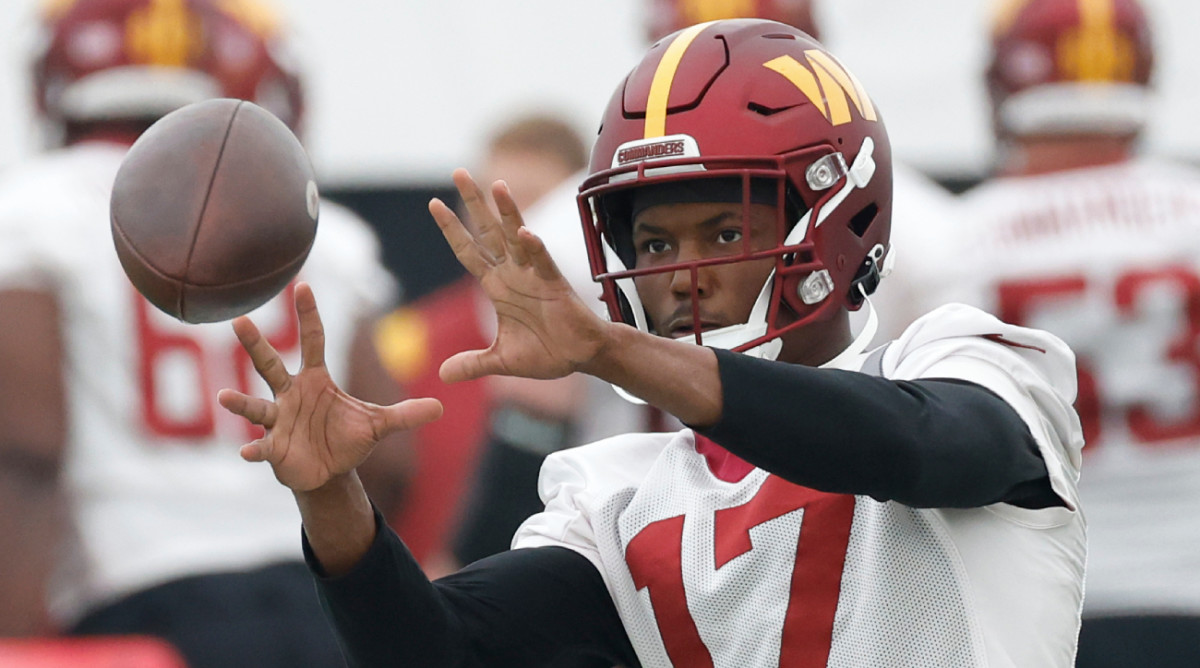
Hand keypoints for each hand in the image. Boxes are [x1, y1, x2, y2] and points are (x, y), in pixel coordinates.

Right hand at [218, 283, 442, 491]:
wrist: (329, 471)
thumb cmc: (347, 438)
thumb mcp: (379, 424)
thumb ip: (405, 414)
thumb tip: (440, 407)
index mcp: (316, 379)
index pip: (314, 340)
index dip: (309, 315)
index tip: (303, 285)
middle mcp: (291, 394)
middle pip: (271, 364)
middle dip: (256, 345)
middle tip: (239, 322)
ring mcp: (279, 420)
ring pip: (256, 406)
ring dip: (240, 402)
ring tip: (224, 398)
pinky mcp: (274, 448)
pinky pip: (262, 446)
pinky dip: (254, 448)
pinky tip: (247, 451)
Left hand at [430, 168, 610, 383]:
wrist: (580, 358)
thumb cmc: (546, 353)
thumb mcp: (500, 361)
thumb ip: (473, 364)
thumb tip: (443, 375)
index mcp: (497, 286)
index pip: (468, 251)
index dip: (452, 228)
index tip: (434, 203)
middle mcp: (512, 273)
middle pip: (487, 232)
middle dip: (474, 203)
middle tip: (460, 172)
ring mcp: (533, 275)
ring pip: (516, 237)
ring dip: (507, 212)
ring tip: (497, 185)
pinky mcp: (554, 284)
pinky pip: (542, 262)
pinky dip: (533, 247)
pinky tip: (524, 232)